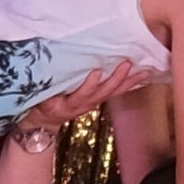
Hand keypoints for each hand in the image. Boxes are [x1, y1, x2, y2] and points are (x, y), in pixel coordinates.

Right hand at [22, 58, 156, 137]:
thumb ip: (46, 87)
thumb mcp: (40, 98)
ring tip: (143, 71)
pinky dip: (130, 85)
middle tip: (127, 63)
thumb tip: (46, 70)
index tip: (96, 71)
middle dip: (117, 78)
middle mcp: (85, 105)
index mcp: (69, 104)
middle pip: (103, 93)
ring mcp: (93, 103)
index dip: (89, 84)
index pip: (81, 95)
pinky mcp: (98, 100)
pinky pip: (116, 93)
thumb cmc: (41, 104)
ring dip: (129, 82)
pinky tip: (142, 78)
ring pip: (113, 92)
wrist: (45, 119)